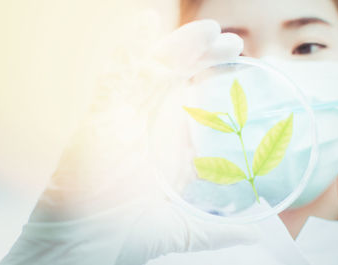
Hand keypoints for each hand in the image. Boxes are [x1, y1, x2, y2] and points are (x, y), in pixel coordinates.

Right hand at [0, 18, 259, 264]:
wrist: (80, 253)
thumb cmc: (120, 239)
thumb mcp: (183, 228)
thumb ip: (219, 228)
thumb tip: (257, 232)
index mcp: (157, 143)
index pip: (185, 94)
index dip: (210, 73)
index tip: (238, 61)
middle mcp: (137, 124)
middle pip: (170, 75)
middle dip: (200, 54)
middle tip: (233, 44)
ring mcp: (115, 119)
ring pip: (146, 70)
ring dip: (177, 47)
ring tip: (209, 32)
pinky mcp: (94, 121)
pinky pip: (110, 77)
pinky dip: (127, 50)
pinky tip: (146, 23)